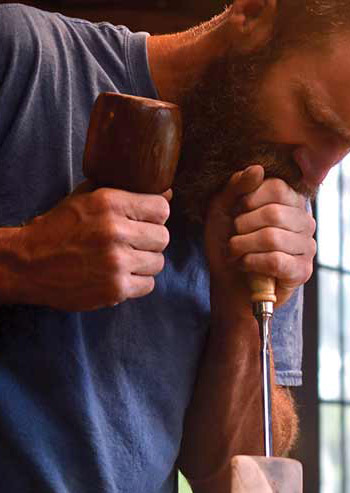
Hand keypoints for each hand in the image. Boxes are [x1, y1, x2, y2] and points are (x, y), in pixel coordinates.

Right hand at [16, 182, 170, 310]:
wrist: (27, 264)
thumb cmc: (58, 229)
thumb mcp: (86, 199)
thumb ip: (126, 193)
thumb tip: (168, 194)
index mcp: (109, 203)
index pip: (161, 208)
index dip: (156, 216)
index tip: (145, 222)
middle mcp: (115, 231)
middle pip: (163, 237)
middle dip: (150, 241)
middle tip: (133, 244)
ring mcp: (116, 262)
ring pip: (158, 262)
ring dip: (144, 263)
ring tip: (124, 261)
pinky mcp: (116, 288)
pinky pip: (148, 285)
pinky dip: (137, 283)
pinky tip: (120, 276)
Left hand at [204, 166, 315, 319]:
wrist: (229, 282)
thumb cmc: (230, 243)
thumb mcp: (224, 208)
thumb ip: (237, 186)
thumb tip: (257, 169)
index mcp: (291, 202)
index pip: (277, 187)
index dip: (249, 199)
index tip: (237, 212)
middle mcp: (305, 222)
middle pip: (274, 213)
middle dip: (242, 226)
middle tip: (233, 237)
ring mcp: (307, 247)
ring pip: (272, 238)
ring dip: (242, 246)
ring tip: (235, 252)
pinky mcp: (302, 271)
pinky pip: (275, 261)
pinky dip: (251, 262)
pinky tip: (245, 264)